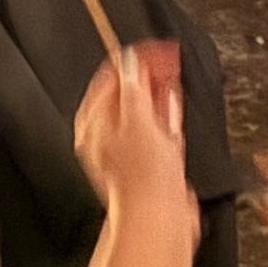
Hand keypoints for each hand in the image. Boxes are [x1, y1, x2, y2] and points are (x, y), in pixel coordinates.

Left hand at [73, 42, 192, 222]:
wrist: (159, 216)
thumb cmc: (141, 177)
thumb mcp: (137, 119)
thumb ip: (134, 87)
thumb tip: (130, 61)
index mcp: (95, 121)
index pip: (112, 77)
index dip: (136, 59)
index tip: (158, 49)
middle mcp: (107, 136)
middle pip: (128, 93)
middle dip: (148, 75)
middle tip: (167, 59)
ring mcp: (128, 150)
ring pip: (143, 112)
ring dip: (158, 94)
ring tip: (171, 78)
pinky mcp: (149, 163)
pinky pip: (156, 132)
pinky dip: (165, 118)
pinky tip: (173, 111)